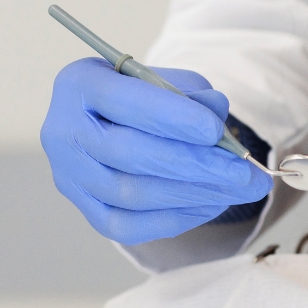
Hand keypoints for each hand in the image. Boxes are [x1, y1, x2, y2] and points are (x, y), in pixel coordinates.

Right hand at [40, 58, 272, 244]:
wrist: (116, 122)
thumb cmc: (147, 97)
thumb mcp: (171, 82)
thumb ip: (194, 96)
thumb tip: (218, 116)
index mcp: (80, 85)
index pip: (124, 102)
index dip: (171, 117)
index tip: (215, 130)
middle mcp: (62, 131)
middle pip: (128, 154)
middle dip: (195, 165)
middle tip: (244, 172)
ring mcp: (69, 176)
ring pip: (130, 194)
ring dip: (193, 194)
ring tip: (240, 189)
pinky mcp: (84, 209)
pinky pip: (127, 226)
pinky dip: (175, 218)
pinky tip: (212, 204)